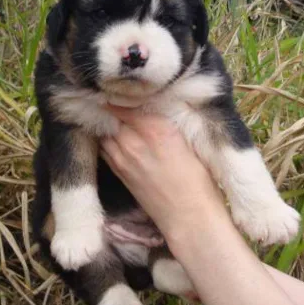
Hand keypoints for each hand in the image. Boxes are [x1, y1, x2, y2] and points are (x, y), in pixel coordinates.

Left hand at [99, 105, 228, 242]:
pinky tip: (114, 133)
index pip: (129, 102)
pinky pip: (104, 146)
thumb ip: (167, 121)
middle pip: (113, 113)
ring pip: (106, 129)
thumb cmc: (199, 180)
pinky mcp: (118, 172)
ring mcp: (122, 158)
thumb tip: (153, 105)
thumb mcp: (190, 142)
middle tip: (116, 94)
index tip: (126, 86)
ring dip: (107, 120)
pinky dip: (106, 137)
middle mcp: (134, 141)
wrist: (188, 218)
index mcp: (157, 130)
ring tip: (112, 112)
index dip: (125, 93)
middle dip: (112, 104)